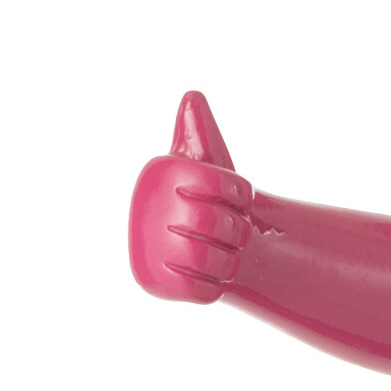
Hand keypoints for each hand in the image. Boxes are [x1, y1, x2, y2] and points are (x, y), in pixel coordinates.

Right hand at [128, 92, 251, 303]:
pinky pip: (202, 292)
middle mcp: (147, 207)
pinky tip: (209, 272)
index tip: (239, 200)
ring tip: (225, 251)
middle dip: (237, 230)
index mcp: (162, 171)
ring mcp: (148, 247)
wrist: (189, 239)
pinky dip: (214, 284)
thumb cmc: (204, 195)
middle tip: (236, 231)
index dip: (242, 197)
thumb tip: (192, 98)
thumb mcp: (205, 160)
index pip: (225, 185)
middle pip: (217, 224)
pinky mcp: (154, 283)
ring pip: (213, 260)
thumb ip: (200, 131)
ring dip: (230, 260)